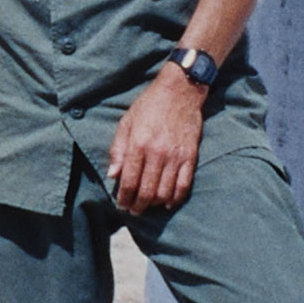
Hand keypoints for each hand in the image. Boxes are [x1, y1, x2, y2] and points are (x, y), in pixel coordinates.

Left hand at [107, 69, 204, 214]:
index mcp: (139, 144)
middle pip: (147, 191)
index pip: (129, 181)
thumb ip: (118, 150)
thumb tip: (113, 176)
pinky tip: (168, 203)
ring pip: (165, 192)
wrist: (180, 91)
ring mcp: (176, 156)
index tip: (121, 205)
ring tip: (148, 206)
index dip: (124, 198)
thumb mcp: (126, 122)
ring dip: (154, 204)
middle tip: (133, 211)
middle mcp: (157, 153)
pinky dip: (175, 198)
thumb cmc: (149, 106)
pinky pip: (184, 185)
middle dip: (138, 206)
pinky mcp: (190, 156)